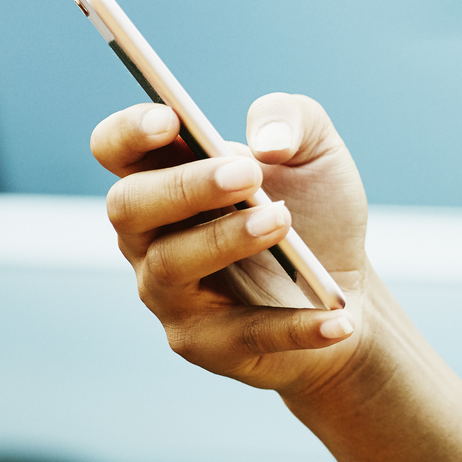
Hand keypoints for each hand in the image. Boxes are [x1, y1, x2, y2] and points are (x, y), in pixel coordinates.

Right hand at [91, 92, 373, 394]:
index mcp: (167, 176)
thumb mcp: (317, 151)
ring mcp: (172, 294)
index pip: (116, 149)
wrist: (346, 284)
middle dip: (184, 186)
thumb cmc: (315, 209)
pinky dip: (294, 325)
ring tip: (281, 221)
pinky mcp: (208, 344)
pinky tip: (338, 318)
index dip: (129, 131)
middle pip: (129, 206)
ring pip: (172, 265)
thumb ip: (293, 119)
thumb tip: (267, 141)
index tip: (168, 117)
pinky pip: (245, 336)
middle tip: (247, 174)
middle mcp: (152, 237)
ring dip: (227, 240)